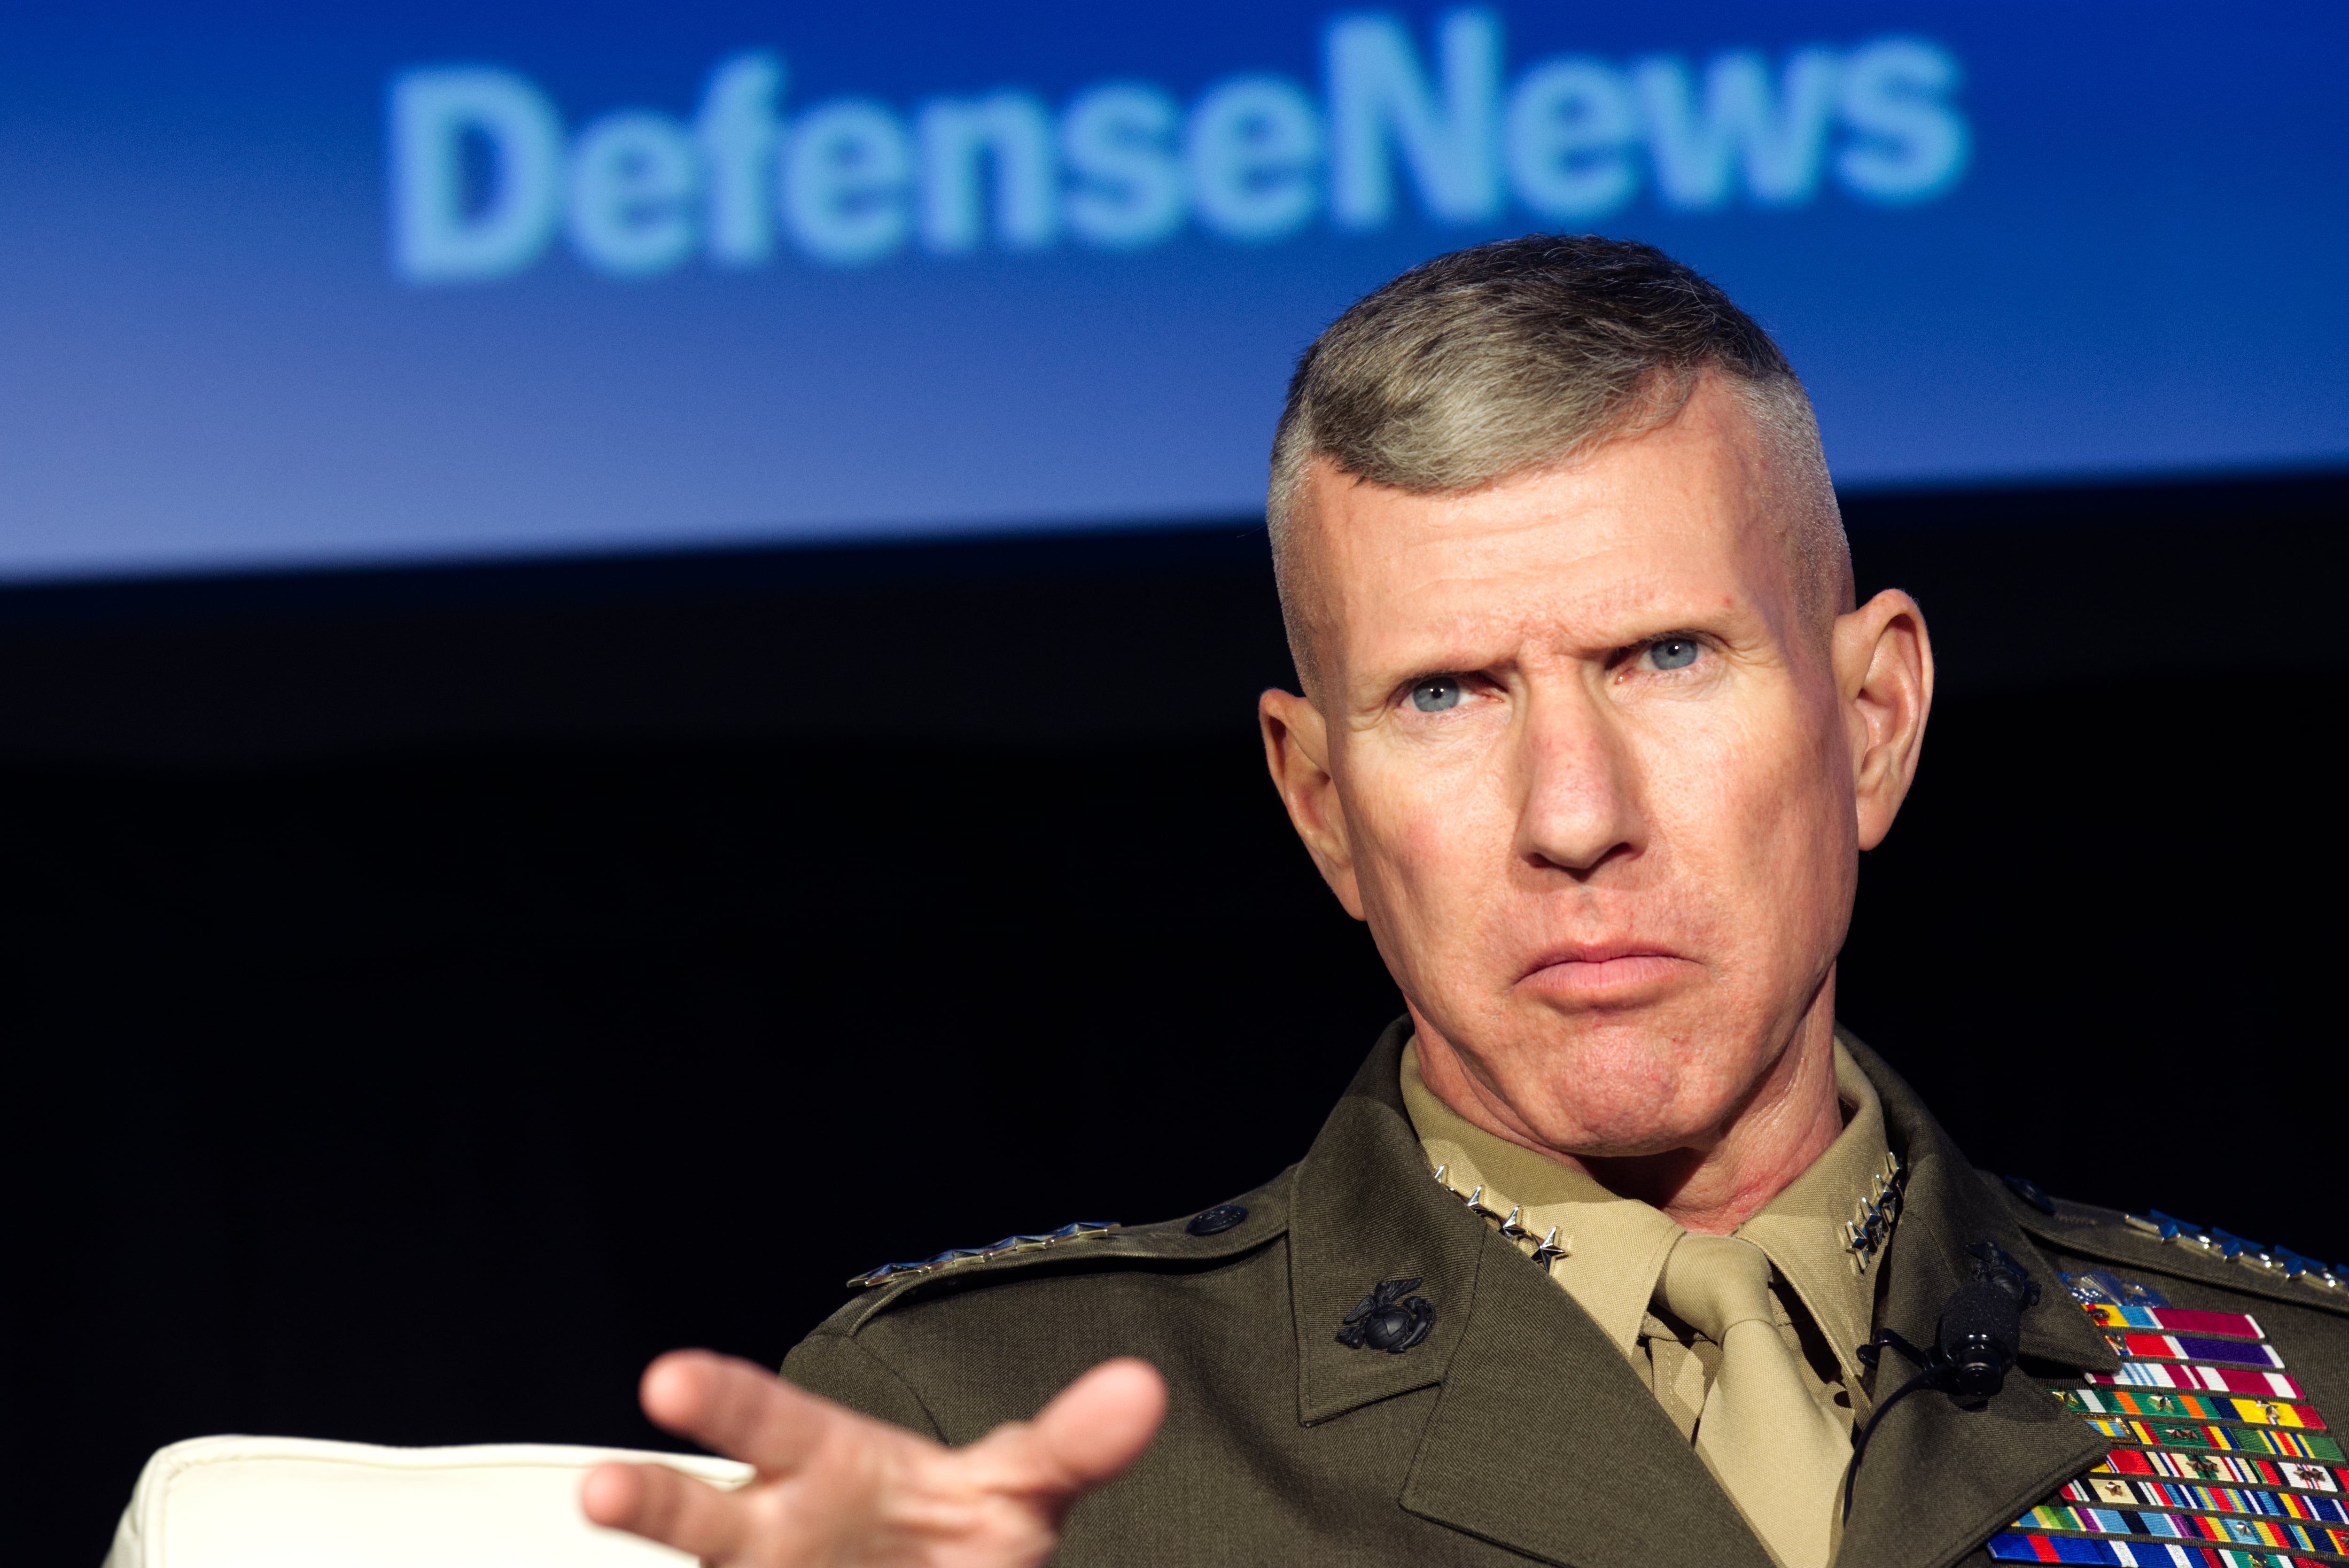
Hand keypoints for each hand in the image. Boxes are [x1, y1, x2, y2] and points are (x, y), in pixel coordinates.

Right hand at [581, 1349, 1166, 1565]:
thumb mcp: (1017, 1491)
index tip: (667, 1380)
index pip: (769, 1420)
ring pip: (705, 1562)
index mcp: (826, 1468)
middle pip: (708, 1512)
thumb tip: (1139, 1391)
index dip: (719, 1399)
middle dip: (655, 1498)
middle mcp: (775, 1532)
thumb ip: (1070, 1443)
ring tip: (598, 1515)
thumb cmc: (947, 1538)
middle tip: (601, 1487)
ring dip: (655, 1533)